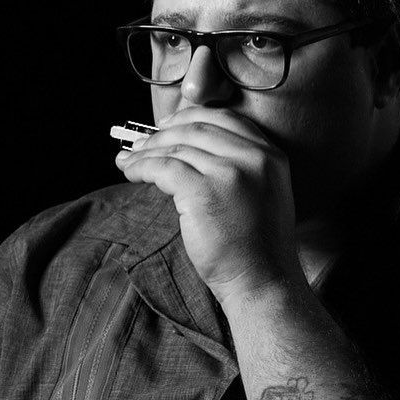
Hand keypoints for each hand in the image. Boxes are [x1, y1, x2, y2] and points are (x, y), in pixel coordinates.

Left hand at [115, 107, 301, 304]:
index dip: (190, 117)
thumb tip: (189, 146)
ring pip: (176, 147)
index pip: (225, 118)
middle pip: (197, 128)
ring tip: (128, 160)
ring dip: (146, 151)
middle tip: (140, 143)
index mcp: (270, 155)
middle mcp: (254, 157)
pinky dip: (142, 166)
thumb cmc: (257, 246)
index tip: (167, 124)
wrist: (263, 282)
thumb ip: (240, 165)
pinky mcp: (204, 191)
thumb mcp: (263, 192)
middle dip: (162, 133)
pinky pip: (163, 167)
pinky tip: (132, 173)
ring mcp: (230, 173)